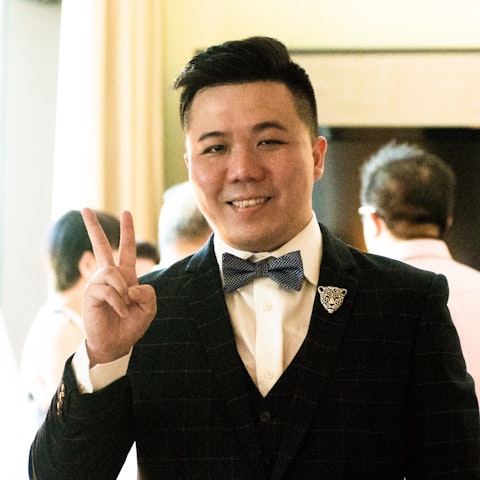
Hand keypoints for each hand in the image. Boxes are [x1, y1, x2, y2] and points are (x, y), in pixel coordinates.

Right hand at [81, 208, 156, 366]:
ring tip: (124, 307)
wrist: (116, 344)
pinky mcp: (91, 293)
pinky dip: (118, 301)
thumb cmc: (131, 325)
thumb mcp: (149, 308)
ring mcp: (98, 284)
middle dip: (93, 227)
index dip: (128, 231)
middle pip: (101, 247)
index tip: (126, 212)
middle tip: (84, 208)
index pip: (127, 249)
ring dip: (123, 291)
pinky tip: (119, 311)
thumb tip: (130, 286)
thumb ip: (148, 293)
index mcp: (126, 276)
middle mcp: (110, 276)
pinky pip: (108, 288)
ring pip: (112, 271)